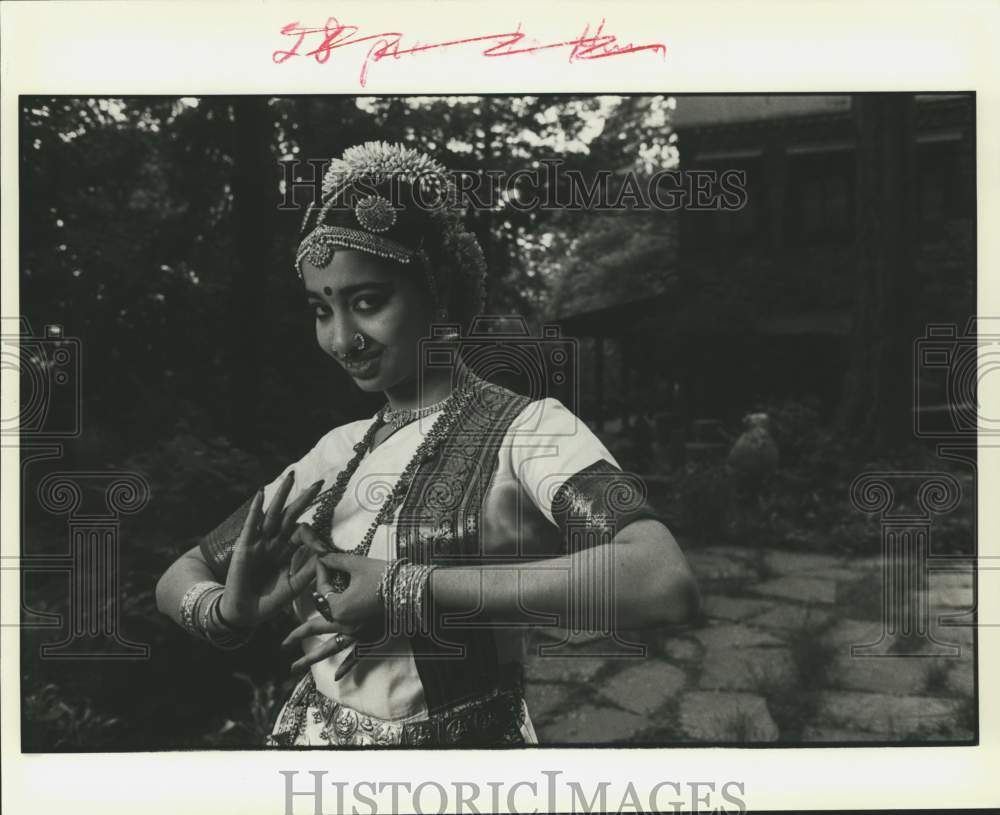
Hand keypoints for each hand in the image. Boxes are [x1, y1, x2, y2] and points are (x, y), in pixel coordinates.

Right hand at [219, 472, 323, 627]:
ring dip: (281, 495)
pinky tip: (261, 494)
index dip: (315, 538)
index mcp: (286, 551)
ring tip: (290, 478)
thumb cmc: (268, 602)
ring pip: (272, 514)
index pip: (303, 533)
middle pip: (291, 515)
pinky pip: (250, 524)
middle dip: (304, 499)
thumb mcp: (293, 587)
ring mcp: (258, 543)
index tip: (324, 550)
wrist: (244, 615)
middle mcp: (274, 542)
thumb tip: (324, 555)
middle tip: (320, 483)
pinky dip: (255, 509)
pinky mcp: (244, 547)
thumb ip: (307, 572)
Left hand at [281, 526, 387, 675]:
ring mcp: (356, 635)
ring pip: (329, 649)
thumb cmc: (385, 577)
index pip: (321, 592)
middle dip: (297, 635)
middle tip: (282, 644)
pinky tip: (338, 677)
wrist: (413, 593)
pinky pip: (356, 655)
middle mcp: (343, 624)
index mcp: (337, 606)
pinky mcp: (370, 639)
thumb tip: (322, 555)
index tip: (319, 562)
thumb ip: (337, 561)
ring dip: (311, 659)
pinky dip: (346, 666)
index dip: (320, 575)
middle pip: (315, 628)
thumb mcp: (358, 564)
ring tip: (294, 669)